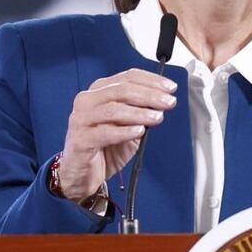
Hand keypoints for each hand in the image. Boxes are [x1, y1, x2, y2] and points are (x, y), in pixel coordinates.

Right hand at [57, 68, 176, 203]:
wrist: (83, 174)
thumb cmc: (105, 147)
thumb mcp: (128, 126)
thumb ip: (141, 112)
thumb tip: (163, 101)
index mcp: (100, 91)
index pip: (128, 77)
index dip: (151, 81)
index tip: (170, 88)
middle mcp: (88, 100)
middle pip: (122, 90)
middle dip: (149, 95)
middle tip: (168, 102)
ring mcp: (81, 119)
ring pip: (113, 110)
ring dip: (139, 113)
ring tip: (158, 117)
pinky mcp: (80, 139)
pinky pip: (105, 133)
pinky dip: (125, 131)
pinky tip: (140, 131)